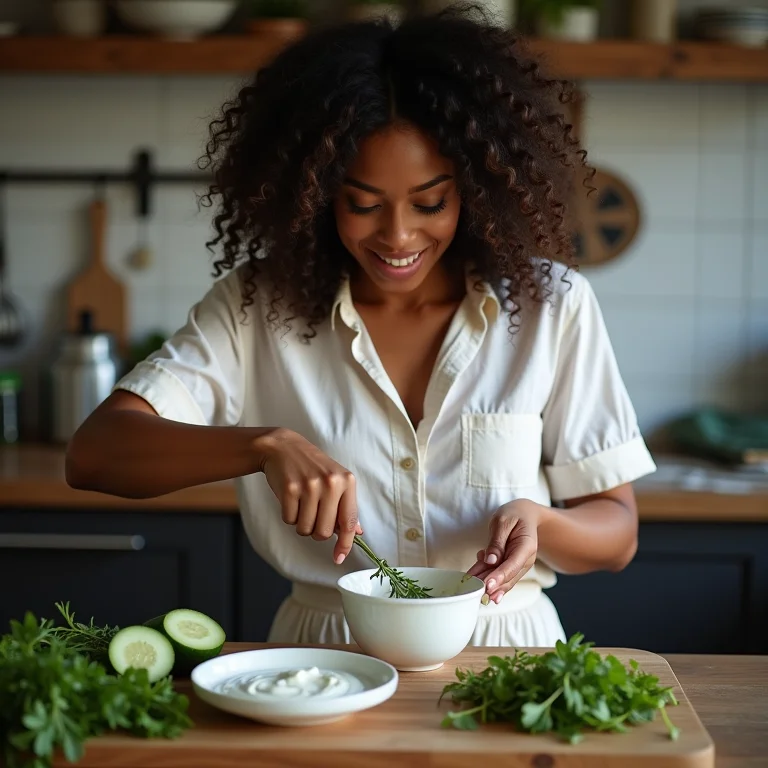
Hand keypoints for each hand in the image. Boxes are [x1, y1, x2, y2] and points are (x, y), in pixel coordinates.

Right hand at [256, 429, 361, 563]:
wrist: (283, 447)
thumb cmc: (312, 467)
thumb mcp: (336, 481)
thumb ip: (346, 507)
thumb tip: (358, 533)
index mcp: (347, 482)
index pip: (349, 522)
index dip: (345, 544)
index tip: (338, 558)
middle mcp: (331, 483)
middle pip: (325, 532)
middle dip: (317, 531)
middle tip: (313, 515)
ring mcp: (309, 486)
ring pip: (306, 529)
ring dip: (302, 524)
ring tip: (302, 504)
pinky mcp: (289, 489)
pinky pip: (289, 520)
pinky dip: (289, 515)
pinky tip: (291, 499)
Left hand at [466, 499, 541, 603]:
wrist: (525, 515)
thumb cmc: (515, 514)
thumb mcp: (503, 521)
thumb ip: (497, 541)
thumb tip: (490, 561)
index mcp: (527, 546)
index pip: (513, 565)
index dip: (500, 577)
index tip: (488, 586)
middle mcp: (525, 560)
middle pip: (507, 577)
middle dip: (491, 586)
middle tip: (474, 593)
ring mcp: (518, 565)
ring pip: (501, 579)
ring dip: (485, 583)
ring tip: (469, 587)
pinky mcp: (509, 566)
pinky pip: (497, 574)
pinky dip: (484, 575)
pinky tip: (472, 575)